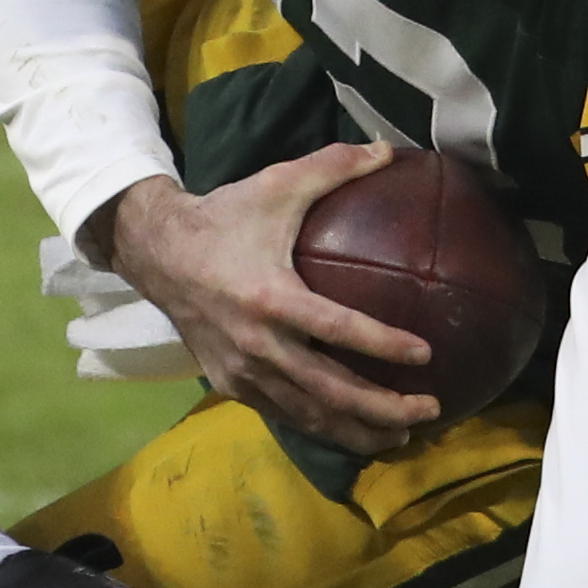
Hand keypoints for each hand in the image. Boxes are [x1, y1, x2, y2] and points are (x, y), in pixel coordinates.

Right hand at [93, 151, 445, 454]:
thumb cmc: (224, 218)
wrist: (158, 253)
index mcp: (272, 296)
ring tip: (402, 436)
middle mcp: (258, 344)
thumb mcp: (276, 184)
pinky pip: (284, 414)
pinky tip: (353, 431)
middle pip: (331, 391)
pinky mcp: (232, 385)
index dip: (385, 345)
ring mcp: (243, 371)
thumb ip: (334, 166)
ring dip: (359, 431)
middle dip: (384, 409)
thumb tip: (390, 151)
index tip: (426, 356)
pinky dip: (322, 426)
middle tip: (429, 411)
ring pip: (309, 415)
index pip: (339, 329)